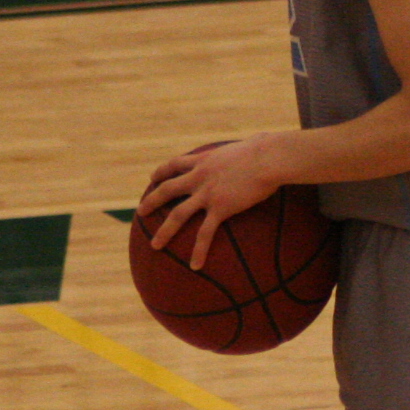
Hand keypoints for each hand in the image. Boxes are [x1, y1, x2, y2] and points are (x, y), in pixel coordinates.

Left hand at [139, 136, 285, 269]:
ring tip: (155, 246)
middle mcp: (200, 176)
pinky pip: (205, 233)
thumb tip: (258, 144)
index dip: (161, 171)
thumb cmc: (266, 149)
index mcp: (204, 160)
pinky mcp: (220, 208)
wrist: (269, 158)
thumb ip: (244, 148)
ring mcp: (207, 193)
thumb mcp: (247, 144)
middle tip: (140, 212)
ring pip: (178, 214)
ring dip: (164, 231)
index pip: (175, 164)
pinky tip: (195, 266)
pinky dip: (199, 250)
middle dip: (151, 201)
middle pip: (167, 189)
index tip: (152, 177)